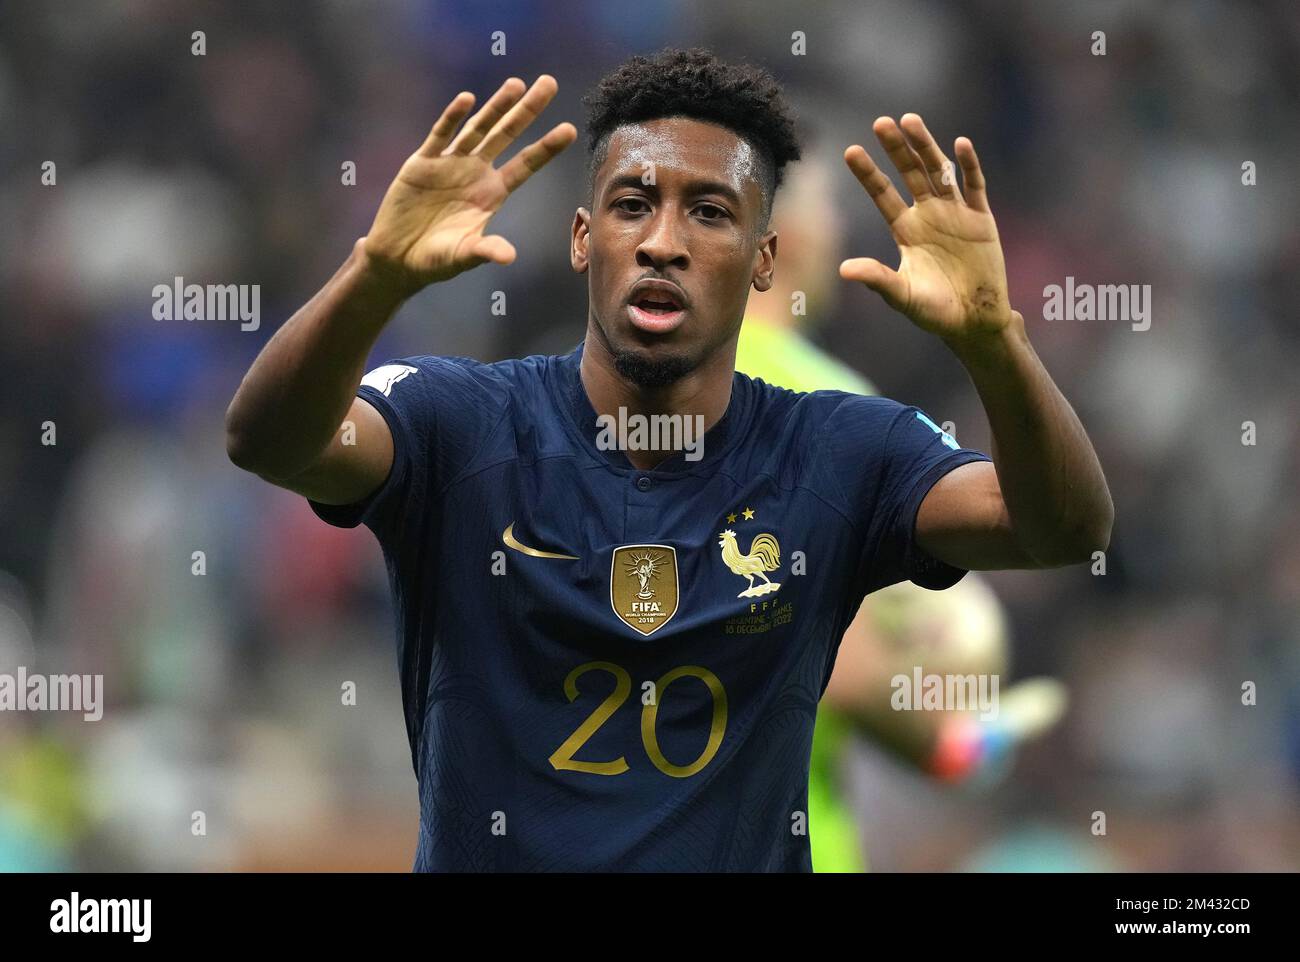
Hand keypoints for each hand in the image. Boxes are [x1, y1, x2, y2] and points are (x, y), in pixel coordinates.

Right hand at [362, 76, 576, 293]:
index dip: (546, 147)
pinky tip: (467, 100)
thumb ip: (485, 251)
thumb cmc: (436, 259)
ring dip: (496, 106)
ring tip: (516, 84)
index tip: (570, 129)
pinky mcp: (423, 162)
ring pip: (478, 128)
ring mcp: (450, 163)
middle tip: (550, 83)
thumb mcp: (463, 256)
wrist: (397, 257)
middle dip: (527, 110)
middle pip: (507, 134)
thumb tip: (509, 256)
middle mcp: (475, 172)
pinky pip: (440, 135)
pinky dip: (453, 118)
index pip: (526, 164)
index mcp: (492, 193)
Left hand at [840, 114, 1011, 340]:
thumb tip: (843, 269)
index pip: (883, 194)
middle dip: (896, 149)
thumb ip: (877, 278)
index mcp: (905, 230)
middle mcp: (928, 215)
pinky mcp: (982, 220)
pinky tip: (959, 144)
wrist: (974, 322)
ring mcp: (956, 214)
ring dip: (927, 147)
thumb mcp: (901, 295)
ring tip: (911, 121)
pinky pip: (975, 187)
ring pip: (940, 172)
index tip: (850, 150)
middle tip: (880, 122)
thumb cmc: (934, 311)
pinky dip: (969, 166)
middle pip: (910, 174)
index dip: (868, 173)